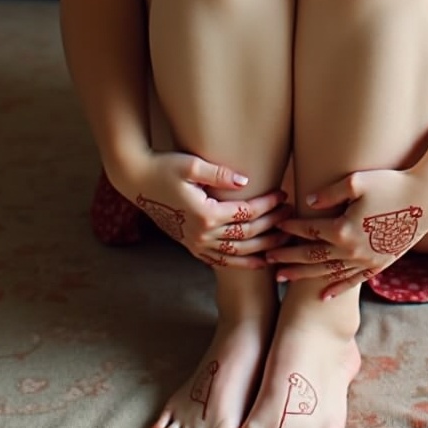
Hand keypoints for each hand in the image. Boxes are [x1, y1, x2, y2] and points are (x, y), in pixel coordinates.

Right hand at [112, 150, 291, 269]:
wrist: (137, 180)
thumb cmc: (164, 167)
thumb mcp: (191, 164)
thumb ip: (220, 174)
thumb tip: (246, 182)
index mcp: (204, 213)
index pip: (246, 213)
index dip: (267, 204)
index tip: (282, 194)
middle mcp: (201, 233)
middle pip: (246, 235)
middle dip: (271, 225)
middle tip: (289, 213)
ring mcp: (195, 243)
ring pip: (236, 253)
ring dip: (262, 247)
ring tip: (283, 238)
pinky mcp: (190, 245)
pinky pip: (220, 261)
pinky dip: (241, 263)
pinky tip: (258, 261)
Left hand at [269, 167, 427, 299]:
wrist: (427, 199)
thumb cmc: (391, 184)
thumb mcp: (357, 181)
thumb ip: (329, 192)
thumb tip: (309, 201)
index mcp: (343, 229)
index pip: (309, 231)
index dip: (291, 228)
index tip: (277, 224)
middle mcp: (352, 251)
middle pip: (311, 257)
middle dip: (287, 258)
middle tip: (267, 260)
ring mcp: (366, 261)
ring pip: (327, 273)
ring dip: (303, 276)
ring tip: (282, 279)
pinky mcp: (379, 265)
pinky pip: (353, 282)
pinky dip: (336, 289)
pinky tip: (323, 295)